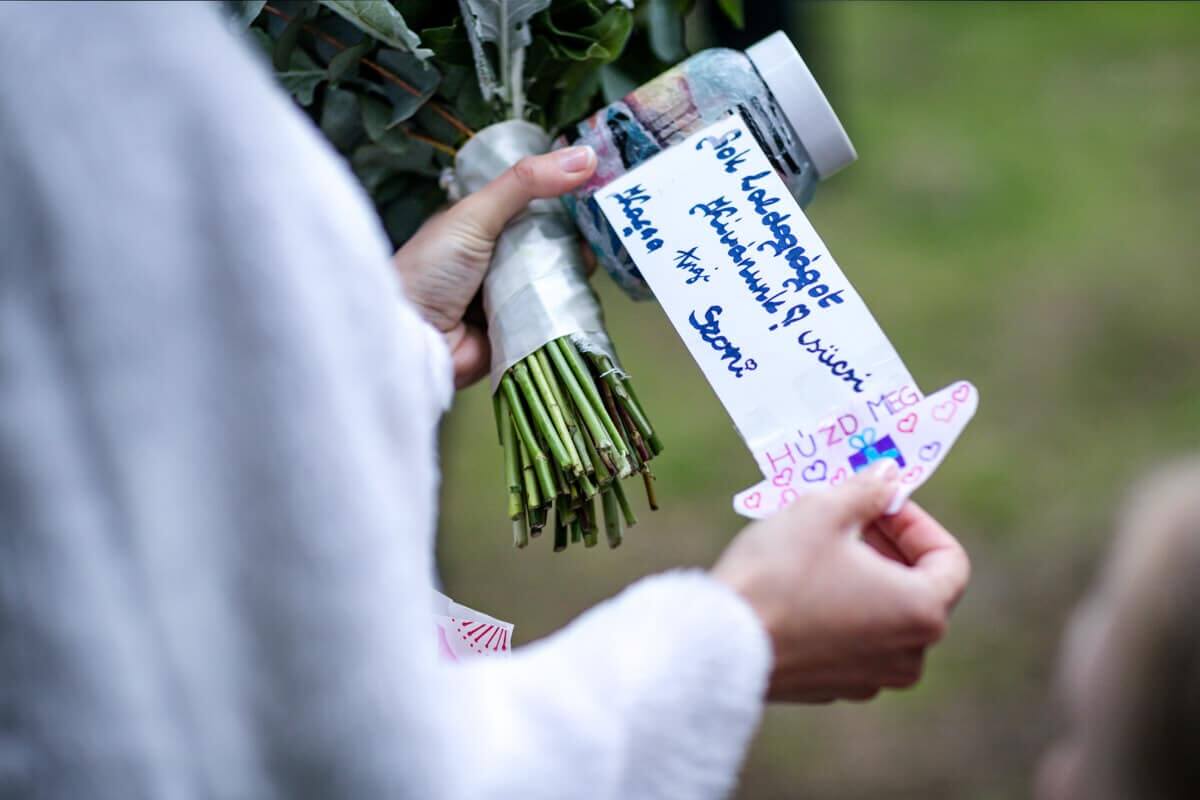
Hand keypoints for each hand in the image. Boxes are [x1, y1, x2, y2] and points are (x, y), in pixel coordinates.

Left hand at [393, 146, 596, 387]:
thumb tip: (584, 156)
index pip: (530, 207)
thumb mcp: (474, 215)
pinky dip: (568, 307)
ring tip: (597, 262)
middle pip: (548, 245)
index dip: (562, 199)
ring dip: (575, 273)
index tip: (597, 190)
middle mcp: (495, 262)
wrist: (412, 341)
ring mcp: (508, 298)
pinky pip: (552, 315)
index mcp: (479, 229)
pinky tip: (588, 295)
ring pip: (555, 281)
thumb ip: (525, 183)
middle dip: (575, 239)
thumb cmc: (430, 271)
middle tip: (606, 230)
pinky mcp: (520, 331)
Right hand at [712, 462, 969, 702]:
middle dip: (887, 546)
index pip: (950, 561)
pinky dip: (839, 609)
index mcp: (921, 612)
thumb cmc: (777, 574)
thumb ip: (868, 489)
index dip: (918, 523)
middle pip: (917, 589)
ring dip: (863, 577)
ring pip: (883, 617)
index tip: (881, 502)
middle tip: (849, 515)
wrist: (718, 643)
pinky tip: (799, 585)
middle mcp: (907, 655)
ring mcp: (869, 678)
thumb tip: (888, 475)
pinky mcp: (831, 687)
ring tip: (820, 547)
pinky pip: (851, 641)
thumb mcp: (823, 511)